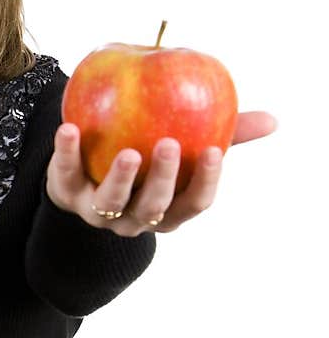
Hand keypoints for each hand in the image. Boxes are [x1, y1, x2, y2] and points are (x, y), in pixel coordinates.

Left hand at [45, 110, 277, 235]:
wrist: (80, 170)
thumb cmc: (145, 156)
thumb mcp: (181, 148)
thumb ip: (221, 134)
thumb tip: (271, 120)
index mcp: (167, 209)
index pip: (194, 204)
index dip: (206, 183)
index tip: (215, 151)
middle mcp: (135, 217)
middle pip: (154, 207)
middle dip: (164, 179)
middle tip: (170, 145)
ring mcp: (98, 211)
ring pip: (112, 204)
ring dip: (121, 178)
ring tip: (129, 151)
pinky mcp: (65, 193)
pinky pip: (65, 175)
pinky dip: (66, 153)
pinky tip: (70, 127)